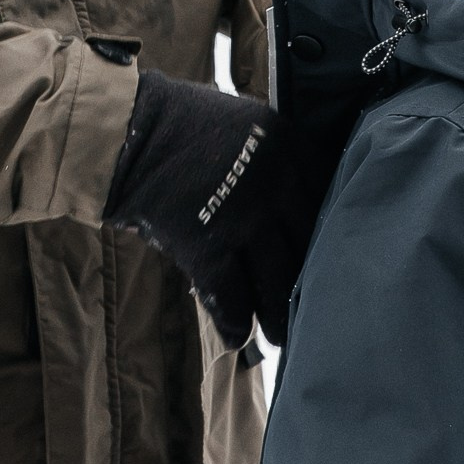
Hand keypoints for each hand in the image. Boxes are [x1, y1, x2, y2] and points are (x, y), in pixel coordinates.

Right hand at [101, 70, 332, 348]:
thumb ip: (278, 161)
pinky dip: (235, 321)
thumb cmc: (184, 125)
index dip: (334, 232)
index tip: (333, 255)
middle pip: (308, 245)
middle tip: (316, 309)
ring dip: (279, 315)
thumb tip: (296, 209)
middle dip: (310, 281)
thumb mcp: (248, 126)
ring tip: (282, 337)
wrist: (130, 133)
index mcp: (289, 147)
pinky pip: (232, 295)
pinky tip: (237, 337)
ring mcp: (242, 217)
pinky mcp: (207, 245)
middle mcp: (275, 184)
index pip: (327, 198)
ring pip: (276, 280)